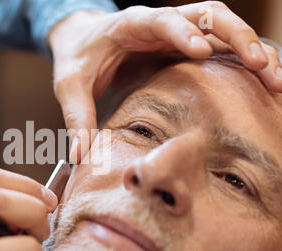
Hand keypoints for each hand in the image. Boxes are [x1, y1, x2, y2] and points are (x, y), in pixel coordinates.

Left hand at [49, 1, 281, 162]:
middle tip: (261, 66)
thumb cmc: (77, 58)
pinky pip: (221, 47)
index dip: (182, 32)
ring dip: (251, 48)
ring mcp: (177, 32)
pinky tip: (263, 82)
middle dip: (237, 36)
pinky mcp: (185, 46)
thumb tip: (78, 156)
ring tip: (275, 79)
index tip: (201, 51)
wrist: (83, 39)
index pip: (161, 20)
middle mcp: (161, 23)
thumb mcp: (69, 85)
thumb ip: (76, 117)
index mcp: (130, 25)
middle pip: (208, 14)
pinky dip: (244, 60)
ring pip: (223, 28)